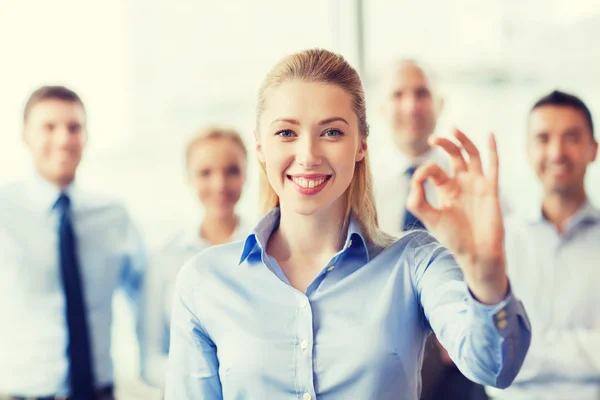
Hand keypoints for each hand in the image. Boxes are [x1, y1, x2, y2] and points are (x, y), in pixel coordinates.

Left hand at [406, 128, 507, 303]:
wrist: (476, 253)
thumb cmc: (453, 238)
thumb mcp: (430, 218)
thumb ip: (417, 200)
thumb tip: (414, 178)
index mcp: (446, 190)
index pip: (435, 170)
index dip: (425, 170)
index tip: (420, 178)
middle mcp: (462, 184)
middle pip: (454, 156)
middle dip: (444, 145)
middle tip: (432, 138)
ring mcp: (478, 185)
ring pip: (472, 156)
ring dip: (463, 141)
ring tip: (453, 129)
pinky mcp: (492, 189)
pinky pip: (493, 166)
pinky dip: (492, 150)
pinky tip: (490, 135)